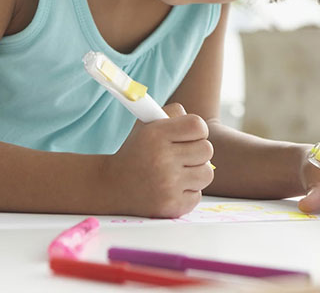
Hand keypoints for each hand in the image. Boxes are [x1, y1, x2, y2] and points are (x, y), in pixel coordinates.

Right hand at [103, 103, 214, 217]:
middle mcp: (162, 159)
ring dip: (196, 172)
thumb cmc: (136, 151)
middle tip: (184, 154)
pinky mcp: (172, 206)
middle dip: (198, 151)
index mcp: (156, 134)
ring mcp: (168, 185)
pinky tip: (173, 188)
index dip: (198, 130)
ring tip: (180, 171)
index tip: (190, 135)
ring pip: (207, 173)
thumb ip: (173, 114)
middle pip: (207, 149)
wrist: (112, 186)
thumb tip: (199, 126)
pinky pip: (198, 195)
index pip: (198, 125)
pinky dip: (188, 192)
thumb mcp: (147, 124)